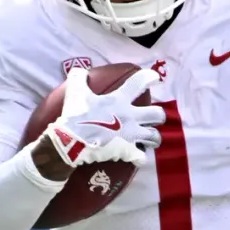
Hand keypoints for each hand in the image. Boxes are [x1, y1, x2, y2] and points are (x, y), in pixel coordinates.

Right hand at [47, 68, 164, 166]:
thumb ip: (78, 78)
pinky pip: (142, 158)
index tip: (155, 78)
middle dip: (158, 115)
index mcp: (119, 100)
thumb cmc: (75, 115)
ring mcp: (131, 135)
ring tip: (150, 139)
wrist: (71, 142)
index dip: (149, 78)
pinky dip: (140, 158)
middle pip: (157, 114)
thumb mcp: (75, 92)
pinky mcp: (127, 152)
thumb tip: (78, 71)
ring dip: (154, 138)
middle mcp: (130, 116)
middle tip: (152, 117)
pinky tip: (137, 158)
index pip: (139, 83)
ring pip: (155, 137)